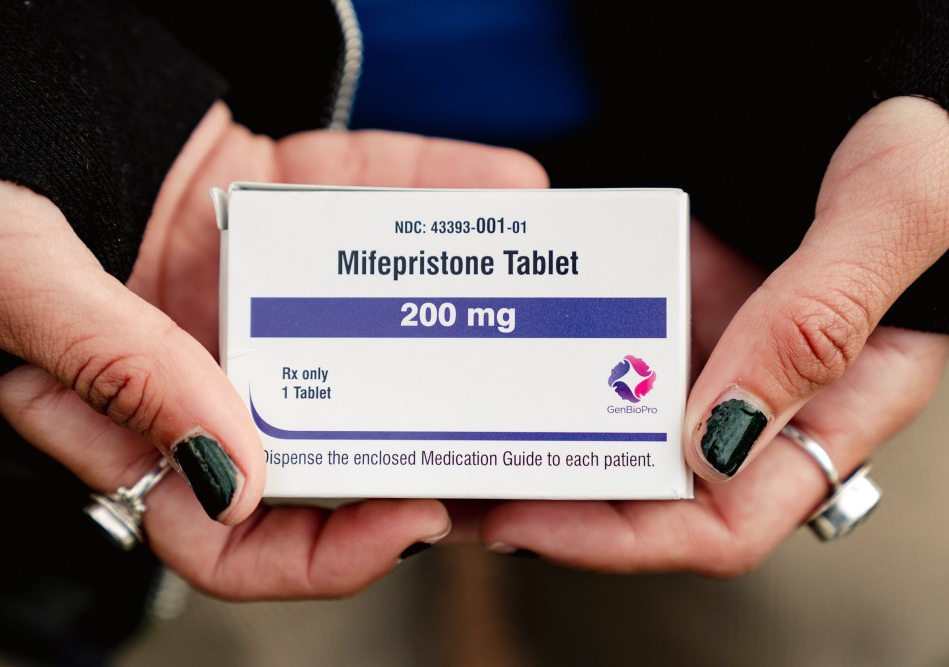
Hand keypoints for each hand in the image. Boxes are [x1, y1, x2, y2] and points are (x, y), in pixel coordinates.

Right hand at [0, 102, 547, 597]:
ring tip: (541, 301)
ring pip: (366, 315)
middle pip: (329, 432)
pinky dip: (429, 186)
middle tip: (516, 432)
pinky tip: (502, 181)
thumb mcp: (15, 281)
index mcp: (127, 417)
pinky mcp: (272, 199)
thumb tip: (230, 472)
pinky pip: (359, 199)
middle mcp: (200, 362)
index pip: (232, 532)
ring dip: (458, 306)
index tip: (410, 520)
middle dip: (430, 437)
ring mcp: (247, 283)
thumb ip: (116, 368)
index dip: (321, 553)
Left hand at [479, 96, 948, 573]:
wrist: (864, 69)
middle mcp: (766, 397)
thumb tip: (717, 439)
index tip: (531, 522)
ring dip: (544, 444)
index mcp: (835, 409)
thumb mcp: (895, 214)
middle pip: (653, 494)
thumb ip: (818, 322)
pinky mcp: (678, 305)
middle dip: (560, 506)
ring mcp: (717, 352)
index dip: (626, 539)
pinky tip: (495, 358)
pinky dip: (555, 364)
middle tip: (465, 495)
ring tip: (457, 443)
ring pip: (620, 429)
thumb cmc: (919, 135)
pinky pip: (608, 351)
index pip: (726, 521)